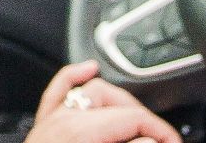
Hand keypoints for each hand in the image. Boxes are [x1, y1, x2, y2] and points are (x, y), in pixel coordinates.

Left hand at [24, 60, 181, 142]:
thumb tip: (153, 142)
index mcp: (82, 132)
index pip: (134, 119)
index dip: (161, 132)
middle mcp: (66, 121)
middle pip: (119, 104)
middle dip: (145, 121)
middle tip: (161, 140)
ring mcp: (54, 122)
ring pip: (93, 92)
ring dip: (119, 102)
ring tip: (139, 122)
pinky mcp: (44, 128)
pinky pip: (59, 93)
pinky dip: (73, 77)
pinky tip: (88, 70)